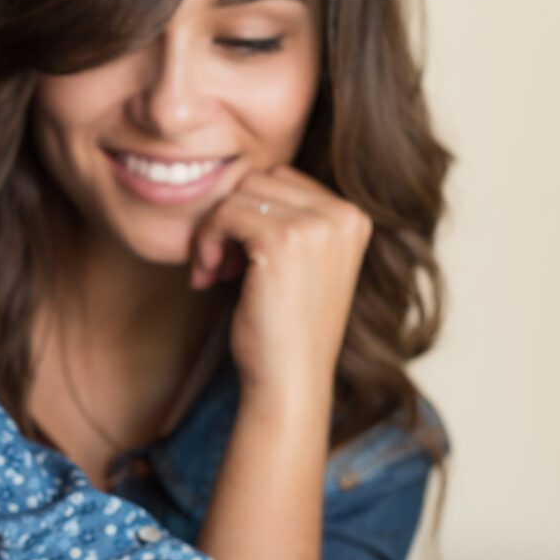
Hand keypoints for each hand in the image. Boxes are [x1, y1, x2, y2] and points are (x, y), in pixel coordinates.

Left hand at [188, 166, 371, 398]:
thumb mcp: (301, 264)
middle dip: (230, 220)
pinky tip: (207, 277)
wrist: (290, 381)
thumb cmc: (286, 330)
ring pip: (239, 193)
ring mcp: (317, 226)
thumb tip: (240, 181)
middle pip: (259, 180)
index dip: (250, 214)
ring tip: (215, 273)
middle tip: (221, 267)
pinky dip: (206, 241)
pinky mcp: (283, 241)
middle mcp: (344, 215)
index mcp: (354, 217)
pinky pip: (225, 213)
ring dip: (214, 231)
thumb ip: (289, 220)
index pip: (282, 179)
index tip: (237, 258)